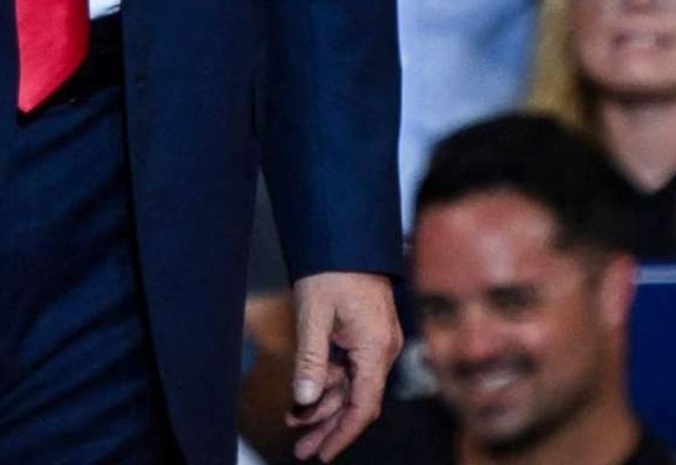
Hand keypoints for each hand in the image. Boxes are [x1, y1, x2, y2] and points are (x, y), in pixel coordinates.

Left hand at [286, 269, 399, 458]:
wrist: (345, 233)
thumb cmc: (332, 268)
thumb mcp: (314, 315)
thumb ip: (311, 360)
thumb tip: (305, 399)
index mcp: (375, 346)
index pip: (363, 405)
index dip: (343, 434)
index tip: (323, 455)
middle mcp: (382, 348)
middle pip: (357, 401)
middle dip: (329, 427)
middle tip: (302, 451)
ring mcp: (376, 342)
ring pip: (351, 386)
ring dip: (324, 406)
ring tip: (294, 423)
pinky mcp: (366, 335)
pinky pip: (349, 369)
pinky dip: (327, 383)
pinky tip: (304, 395)